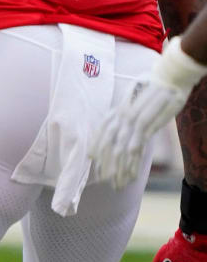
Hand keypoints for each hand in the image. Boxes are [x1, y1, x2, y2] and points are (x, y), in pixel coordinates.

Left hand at [91, 36, 206, 188]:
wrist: (169, 76)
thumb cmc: (153, 87)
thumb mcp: (136, 99)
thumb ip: (128, 112)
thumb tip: (125, 123)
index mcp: (118, 110)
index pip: (102, 132)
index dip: (96, 147)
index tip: (92, 159)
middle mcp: (122, 117)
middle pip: (108, 145)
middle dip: (105, 164)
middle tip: (103, 179)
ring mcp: (134, 122)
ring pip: (120, 152)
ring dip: (118, 170)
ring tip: (117, 184)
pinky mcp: (147, 127)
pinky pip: (136, 150)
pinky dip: (132, 165)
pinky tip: (132, 176)